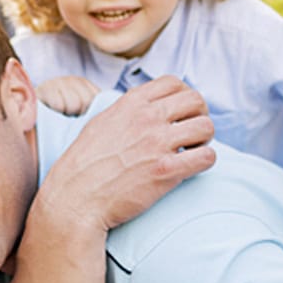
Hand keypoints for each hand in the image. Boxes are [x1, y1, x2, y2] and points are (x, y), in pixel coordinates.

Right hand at [38, 75, 215, 231]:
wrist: (76, 199)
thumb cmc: (84, 165)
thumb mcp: (101, 123)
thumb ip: (127, 111)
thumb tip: (147, 106)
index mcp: (130, 103)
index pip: (174, 83)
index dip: (184, 96)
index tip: (181, 113)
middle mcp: (147, 118)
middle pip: (196, 100)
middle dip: (199, 115)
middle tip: (192, 133)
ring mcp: (158, 143)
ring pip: (206, 127)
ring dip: (204, 140)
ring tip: (192, 151)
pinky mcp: (167, 171)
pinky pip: (207, 157)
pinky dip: (204, 161)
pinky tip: (190, 168)